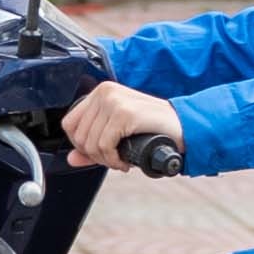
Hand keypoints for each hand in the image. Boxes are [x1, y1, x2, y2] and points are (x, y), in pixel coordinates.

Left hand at [61, 79, 183, 170]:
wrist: (183, 128)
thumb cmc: (153, 130)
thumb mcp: (117, 135)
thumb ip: (93, 145)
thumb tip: (71, 158)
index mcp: (101, 92)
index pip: (70, 123)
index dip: (80, 145)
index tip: (98, 153)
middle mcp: (105, 92)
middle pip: (78, 136)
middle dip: (94, 156)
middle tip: (113, 160)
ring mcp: (114, 101)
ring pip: (91, 143)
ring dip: (105, 160)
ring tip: (121, 161)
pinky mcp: (124, 113)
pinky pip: (105, 146)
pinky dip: (113, 160)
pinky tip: (125, 162)